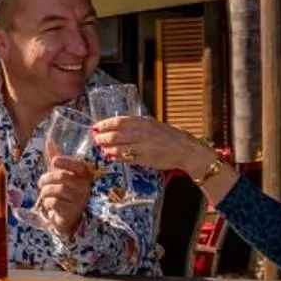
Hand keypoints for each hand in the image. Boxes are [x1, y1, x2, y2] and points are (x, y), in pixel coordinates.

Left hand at [36, 154, 96, 237]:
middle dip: (46, 178)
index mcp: (85, 175)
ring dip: (45, 192)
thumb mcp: (62, 174)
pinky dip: (47, 203)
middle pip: (62, 177)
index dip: (66, 162)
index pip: (79, 165)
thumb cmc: (65, 191)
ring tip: (44, 193)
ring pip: (56, 190)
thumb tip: (50, 140)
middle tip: (41, 182)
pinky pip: (54, 203)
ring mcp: (80, 200)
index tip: (54, 161)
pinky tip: (49, 204)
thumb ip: (57, 158)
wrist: (69, 218)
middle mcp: (85, 187)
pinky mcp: (72, 212)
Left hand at [91, 114, 207, 173]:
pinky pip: (126, 157)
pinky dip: (116, 156)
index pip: (119, 121)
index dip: (105, 124)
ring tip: (101, 147)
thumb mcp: (152, 125)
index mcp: (143, 122)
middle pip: (116, 134)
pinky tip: (110, 155)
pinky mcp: (145, 159)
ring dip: (107, 147)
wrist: (184, 149)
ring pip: (119, 146)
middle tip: (96, 138)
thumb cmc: (169, 136)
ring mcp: (143, 146)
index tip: (96, 126)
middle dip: (103, 137)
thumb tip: (118, 128)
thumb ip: (137, 126)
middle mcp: (142, 133)